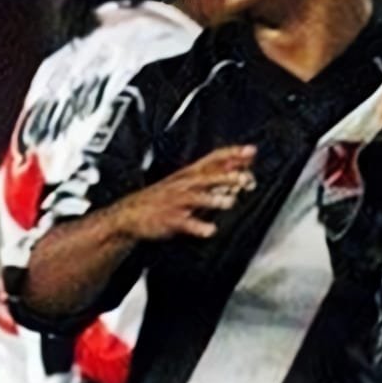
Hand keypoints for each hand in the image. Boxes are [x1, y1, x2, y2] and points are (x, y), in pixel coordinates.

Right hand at [111, 144, 255, 240]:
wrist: (131, 213)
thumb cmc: (165, 197)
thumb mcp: (189, 182)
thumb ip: (216, 175)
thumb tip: (241, 166)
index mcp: (190, 174)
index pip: (213, 158)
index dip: (231, 154)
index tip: (250, 152)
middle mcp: (184, 184)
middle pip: (206, 176)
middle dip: (226, 176)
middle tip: (245, 179)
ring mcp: (176, 201)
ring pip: (195, 197)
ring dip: (212, 198)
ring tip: (229, 202)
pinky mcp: (169, 219)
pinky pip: (184, 222)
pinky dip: (197, 227)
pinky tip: (210, 230)